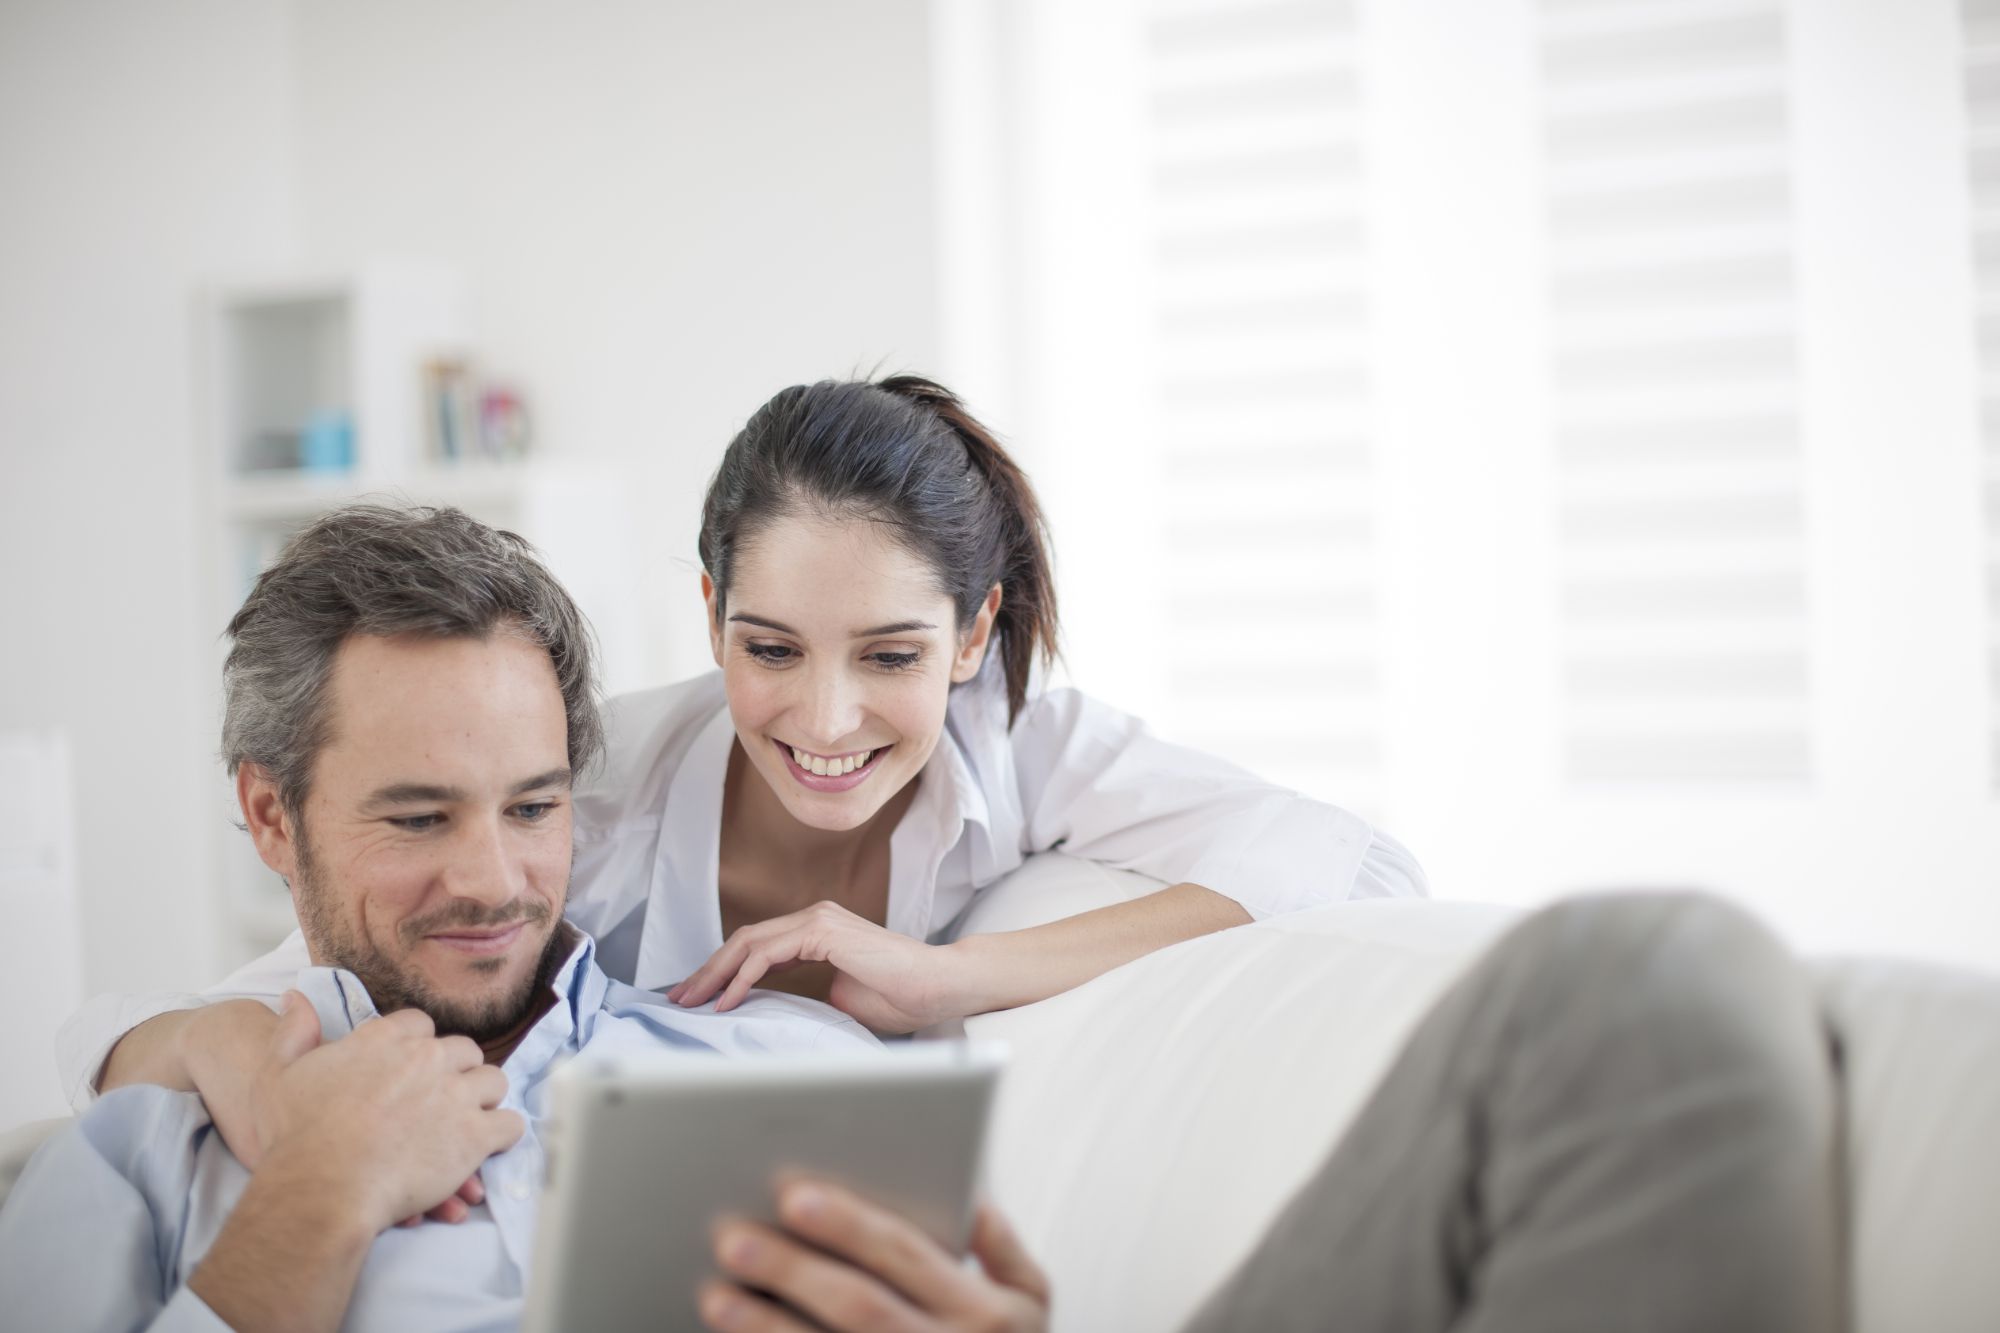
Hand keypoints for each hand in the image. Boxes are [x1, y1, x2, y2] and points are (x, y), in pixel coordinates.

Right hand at [251, 991, 524, 1233]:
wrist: (321, 1188)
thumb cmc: (295, 1136)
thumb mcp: (277, 1075)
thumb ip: (293, 1032)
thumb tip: (295, 995)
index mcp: (384, 1039)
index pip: (419, 1024)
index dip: (417, 1045)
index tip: (411, 1067)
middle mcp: (427, 1058)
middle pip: (463, 1050)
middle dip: (457, 1070)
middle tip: (444, 1096)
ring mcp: (455, 1095)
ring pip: (493, 1081)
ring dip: (484, 1098)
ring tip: (471, 1119)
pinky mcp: (474, 1135)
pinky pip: (510, 1124)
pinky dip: (503, 1134)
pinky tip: (491, 1145)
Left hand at [667, 901, 961, 1032]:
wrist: (938, 987)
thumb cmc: (900, 997)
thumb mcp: (839, 1001)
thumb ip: (805, 997)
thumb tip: (771, 1016)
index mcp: (818, 931)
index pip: (756, 946)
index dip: (722, 971)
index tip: (698, 998)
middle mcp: (814, 917)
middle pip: (743, 940)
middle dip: (706, 970)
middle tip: (679, 998)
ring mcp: (818, 920)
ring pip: (748, 942)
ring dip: (714, 974)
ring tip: (692, 1001)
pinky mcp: (823, 931)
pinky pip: (768, 953)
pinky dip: (742, 977)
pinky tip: (727, 1001)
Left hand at [703, 1180, 1048, 1331]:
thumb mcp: (1032, 1300)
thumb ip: (1002, 1242)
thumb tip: (966, 1188)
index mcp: (984, 1314)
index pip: (906, 1255)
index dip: (849, 1224)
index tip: (796, 1196)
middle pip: (857, 1305)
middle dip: (793, 1269)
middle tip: (734, 1237)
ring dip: (765, 1328)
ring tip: (716, 1295)